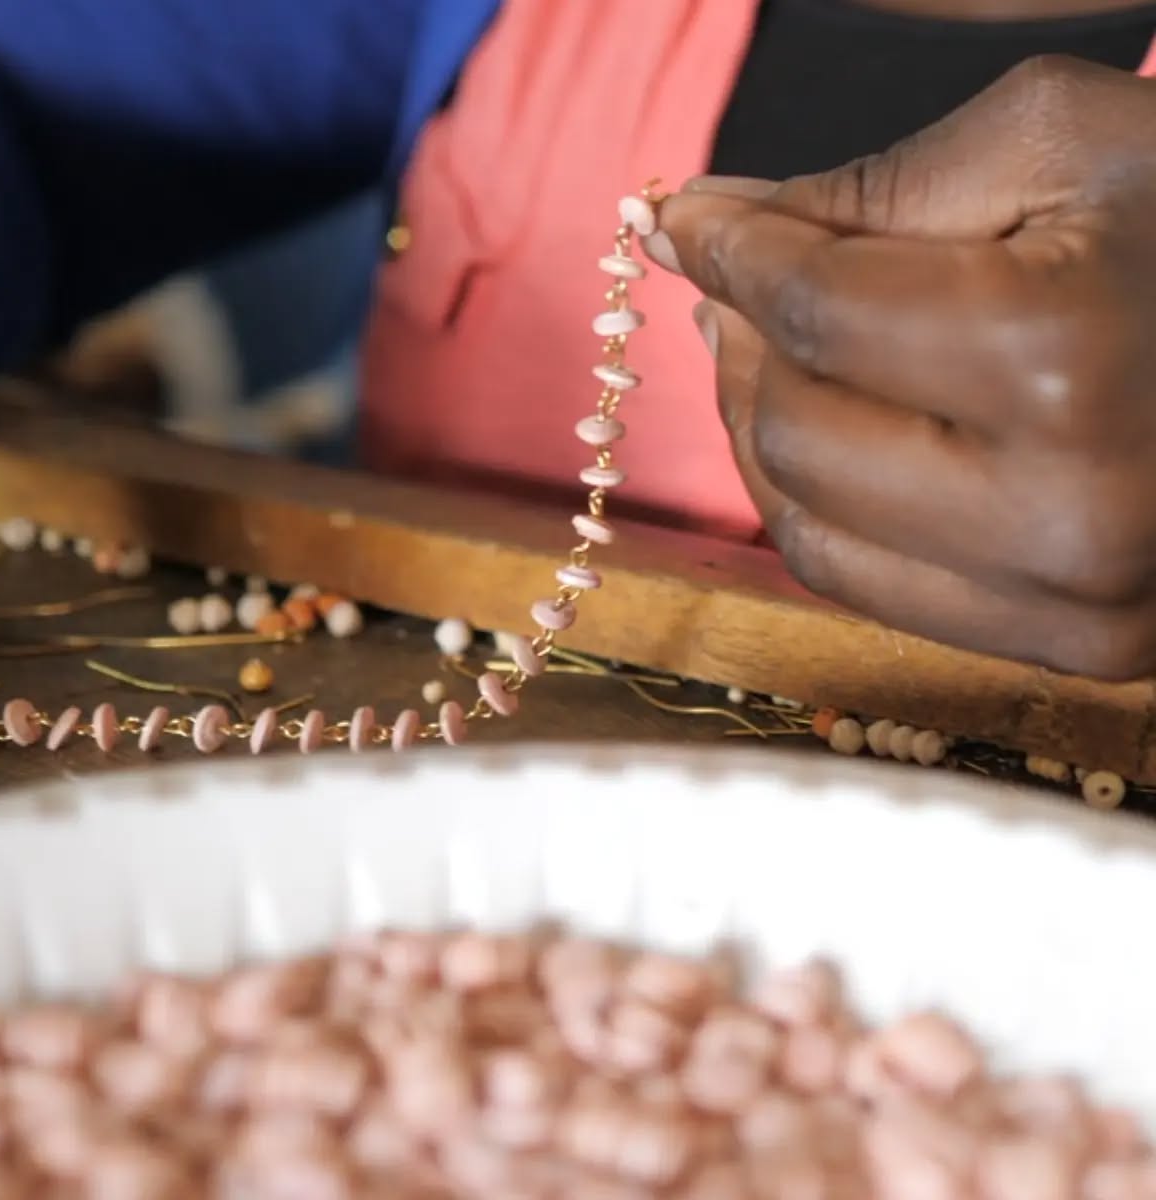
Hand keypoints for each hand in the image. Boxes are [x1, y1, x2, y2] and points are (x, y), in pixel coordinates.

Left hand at [652, 56, 1155, 679]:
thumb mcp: (1064, 143)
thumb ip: (872, 186)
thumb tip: (709, 222)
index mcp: (1060, 361)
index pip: (814, 309)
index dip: (728, 249)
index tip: (683, 220)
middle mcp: (1059, 514)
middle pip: (792, 429)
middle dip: (745, 342)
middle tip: (741, 284)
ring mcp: (1067, 604)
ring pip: (806, 527)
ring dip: (766, 429)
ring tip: (776, 353)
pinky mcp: (1070, 649)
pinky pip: (862, 586)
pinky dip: (816, 505)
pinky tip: (830, 432)